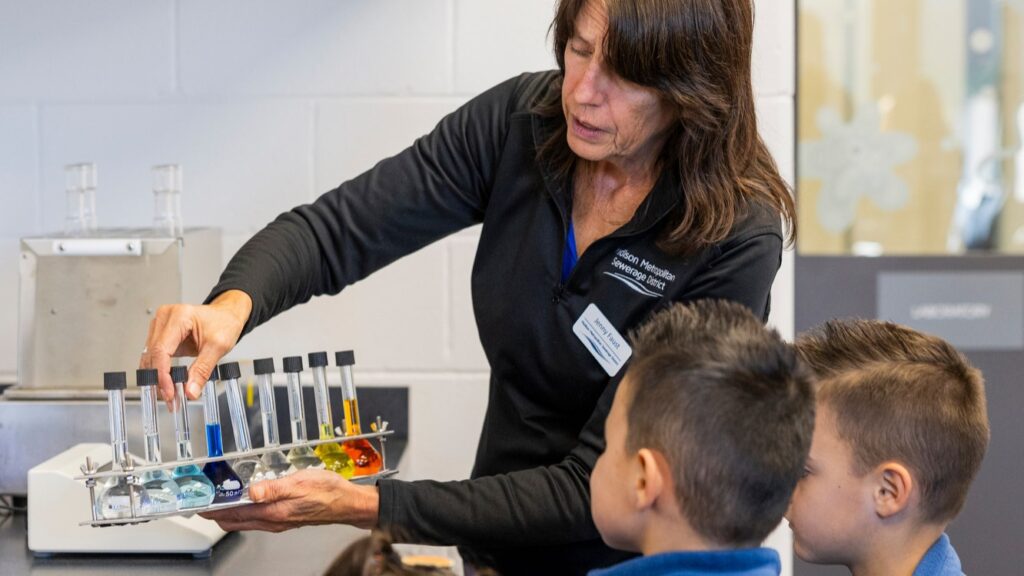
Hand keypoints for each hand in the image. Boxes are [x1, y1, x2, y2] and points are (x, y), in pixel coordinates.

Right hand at [140, 290, 252, 406]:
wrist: (226, 315)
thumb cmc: (224, 323)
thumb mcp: (218, 346)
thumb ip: (203, 370)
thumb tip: (190, 391)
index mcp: (179, 316)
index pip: (162, 350)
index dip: (163, 374)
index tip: (170, 392)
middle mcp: (165, 318)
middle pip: (153, 354)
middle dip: (160, 380)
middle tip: (171, 399)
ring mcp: (161, 326)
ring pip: (150, 357)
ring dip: (158, 378)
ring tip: (170, 396)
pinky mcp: (162, 335)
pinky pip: (155, 356)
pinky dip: (160, 372)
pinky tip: (167, 386)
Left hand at [198, 469, 379, 532]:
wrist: (348, 503)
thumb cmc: (328, 492)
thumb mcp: (300, 482)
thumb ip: (273, 487)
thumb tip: (251, 491)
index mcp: (273, 512)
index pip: (234, 514)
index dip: (214, 509)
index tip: (199, 504)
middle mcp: (273, 520)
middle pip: (235, 521)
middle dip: (216, 513)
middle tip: (203, 502)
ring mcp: (278, 521)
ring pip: (245, 520)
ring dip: (230, 512)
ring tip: (219, 501)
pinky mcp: (285, 518)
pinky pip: (257, 518)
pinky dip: (245, 511)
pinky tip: (247, 501)